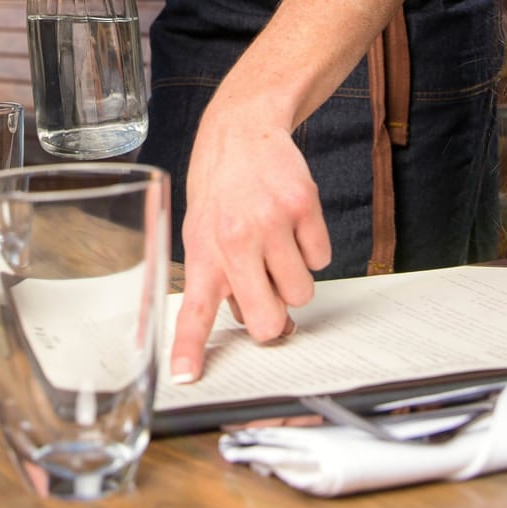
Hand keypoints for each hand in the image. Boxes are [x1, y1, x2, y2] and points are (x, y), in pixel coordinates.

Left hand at [168, 99, 330, 382]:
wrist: (241, 130)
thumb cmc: (221, 191)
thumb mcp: (203, 235)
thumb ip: (224, 281)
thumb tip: (261, 325)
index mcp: (204, 254)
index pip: (193, 310)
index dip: (190, 348)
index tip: (184, 376)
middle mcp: (234, 240)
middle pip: (269, 321)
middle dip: (276, 318)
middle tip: (268, 290)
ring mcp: (271, 223)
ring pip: (302, 293)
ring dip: (294, 278)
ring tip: (275, 243)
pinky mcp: (303, 206)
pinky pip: (322, 258)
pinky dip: (312, 248)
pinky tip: (291, 222)